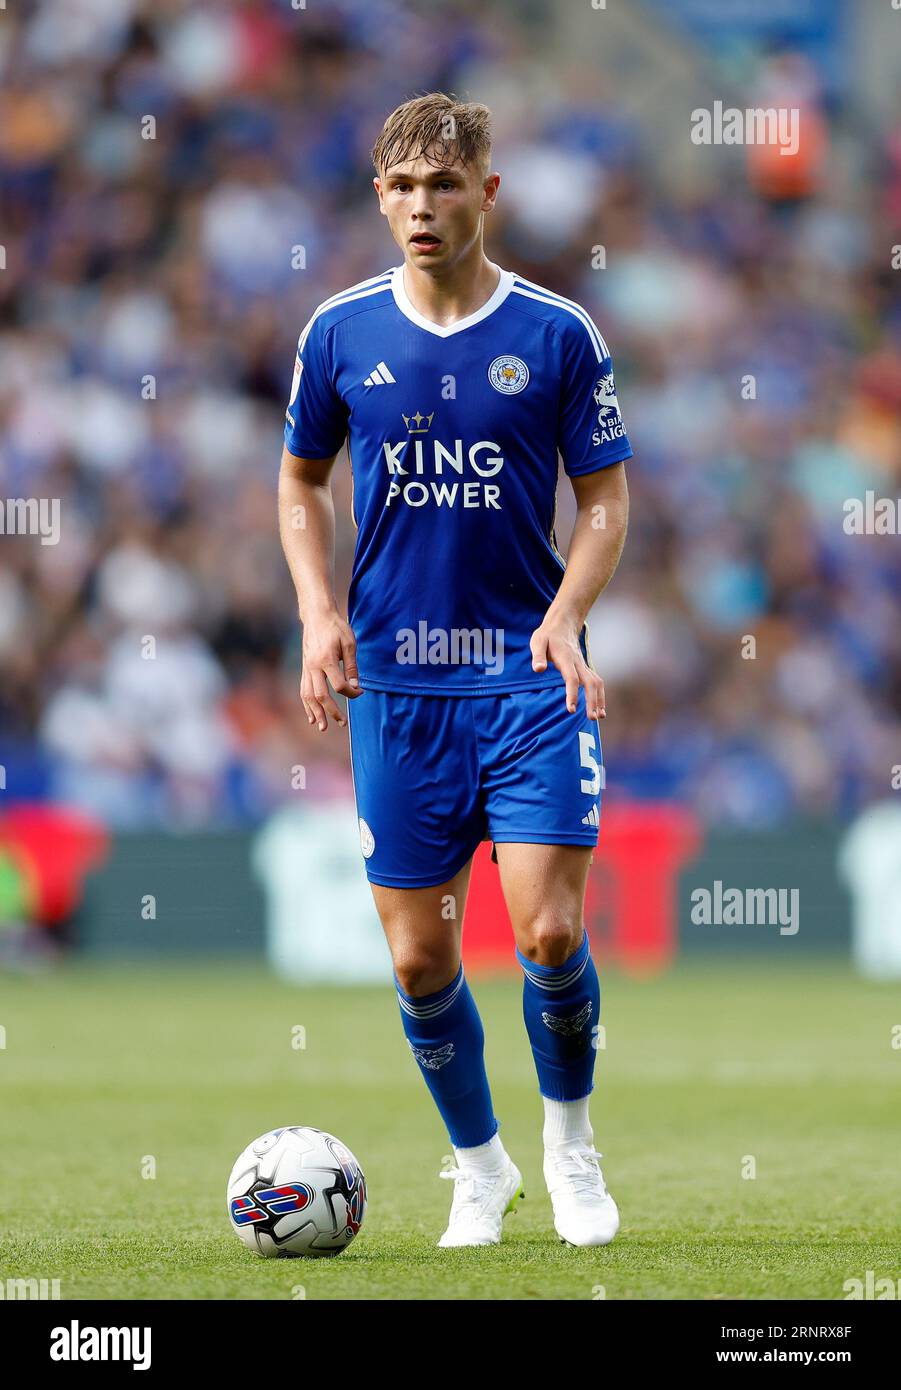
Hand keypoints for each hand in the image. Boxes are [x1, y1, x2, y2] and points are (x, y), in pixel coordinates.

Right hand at [300, 611, 362, 730]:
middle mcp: (313, 666)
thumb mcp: (349, 643)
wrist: (317, 616)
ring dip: (315, 713)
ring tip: (322, 727)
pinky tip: (311, 716)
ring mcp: (306, 668)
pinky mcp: (304, 668)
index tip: (361, 692)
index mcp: (326, 659)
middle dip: (332, 711)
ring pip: (308, 695)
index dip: (351, 692)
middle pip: (321, 695)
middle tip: (342, 723)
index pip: (339, 685)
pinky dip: (307, 704)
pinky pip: (303, 690)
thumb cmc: (336, 628)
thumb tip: (356, 685)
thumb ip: (352, 665)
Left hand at [530, 612, 605, 719]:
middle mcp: (578, 663)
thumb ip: (538, 656)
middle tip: (591, 718)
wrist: (562, 624)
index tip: (571, 709)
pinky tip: (599, 708)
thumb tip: (538, 670)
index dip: (572, 694)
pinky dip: (600, 695)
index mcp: (566, 658)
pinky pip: (596, 681)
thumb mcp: (538, 642)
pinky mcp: (585, 667)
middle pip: (590, 683)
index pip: (572, 678)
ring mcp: (583, 665)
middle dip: (592, 701)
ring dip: (599, 699)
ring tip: (599, 716)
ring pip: (596, 682)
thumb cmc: (547, 636)